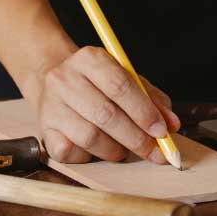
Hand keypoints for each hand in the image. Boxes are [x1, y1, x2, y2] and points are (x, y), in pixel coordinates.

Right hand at [29, 46, 181, 163]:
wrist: (54, 82)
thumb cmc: (99, 83)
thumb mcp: (127, 79)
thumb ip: (152, 99)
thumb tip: (172, 125)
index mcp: (90, 59)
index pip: (120, 86)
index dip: (144, 111)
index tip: (162, 131)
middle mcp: (65, 79)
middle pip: (106, 114)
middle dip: (136, 138)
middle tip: (154, 152)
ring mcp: (51, 105)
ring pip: (89, 136)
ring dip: (115, 150)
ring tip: (126, 150)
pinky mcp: (44, 130)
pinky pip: (70, 153)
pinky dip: (90, 157)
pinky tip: (99, 150)